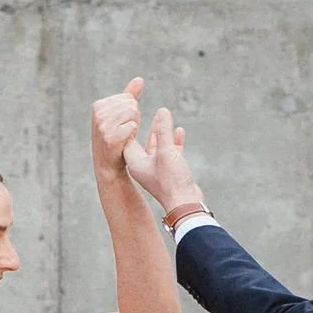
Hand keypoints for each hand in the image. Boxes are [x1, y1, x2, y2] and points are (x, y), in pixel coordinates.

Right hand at [90, 78, 144, 182]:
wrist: (108, 164)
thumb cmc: (116, 138)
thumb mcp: (121, 114)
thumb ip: (130, 96)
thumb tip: (139, 79)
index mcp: (98, 105)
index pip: (128, 97)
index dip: (132, 111)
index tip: (123, 122)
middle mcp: (98, 113)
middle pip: (131, 104)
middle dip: (134, 117)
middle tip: (125, 130)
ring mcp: (102, 126)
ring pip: (132, 113)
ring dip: (134, 125)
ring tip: (125, 135)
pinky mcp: (110, 137)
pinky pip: (132, 126)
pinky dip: (132, 134)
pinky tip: (125, 141)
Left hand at [125, 104, 202, 219]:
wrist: (185, 205)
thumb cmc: (172, 180)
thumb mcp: (167, 151)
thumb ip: (163, 131)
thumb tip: (162, 111)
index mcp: (135, 162)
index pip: (127, 138)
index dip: (129, 123)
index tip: (132, 107)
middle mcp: (143, 165)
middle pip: (141, 141)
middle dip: (145, 125)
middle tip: (143, 108)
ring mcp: (157, 169)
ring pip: (157, 145)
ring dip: (161, 132)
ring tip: (164, 116)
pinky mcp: (170, 172)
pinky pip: (169, 152)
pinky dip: (173, 141)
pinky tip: (179, 130)